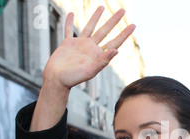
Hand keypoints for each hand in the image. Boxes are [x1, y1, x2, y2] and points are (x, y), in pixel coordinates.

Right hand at [31, 7, 134, 131]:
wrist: (56, 80)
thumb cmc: (72, 79)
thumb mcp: (90, 71)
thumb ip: (103, 61)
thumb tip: (116, 50)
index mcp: (97, 54)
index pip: (114, 42)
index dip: (124, 34)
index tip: (133, 25)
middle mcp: (90, 48)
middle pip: (105, 31)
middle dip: (114, 21)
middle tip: (122, 10)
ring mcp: (79, 45)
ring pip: (89, 27)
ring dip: (95, 17)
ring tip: (101, 7)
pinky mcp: (67, 44)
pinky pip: (68, 30)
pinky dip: (69, 22)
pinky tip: (70, 13)